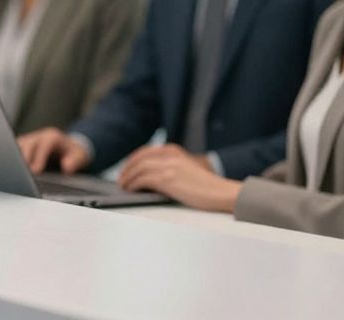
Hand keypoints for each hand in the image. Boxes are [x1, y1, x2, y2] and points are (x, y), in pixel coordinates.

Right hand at [17, 127, 89, 173]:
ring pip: (18, 146)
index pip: (43, 145)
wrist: (70, 147)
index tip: (36, 171)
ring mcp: (30, 140)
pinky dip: (13, 159)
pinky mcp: (23, 146)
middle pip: (27, 144)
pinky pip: (15, 150)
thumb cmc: (74, 153)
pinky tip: (14, 170)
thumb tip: (66, 167)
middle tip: (22, 174)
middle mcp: (39, 136)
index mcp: (52, 137)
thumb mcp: (80, 156)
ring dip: (16, 158)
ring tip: (16, 174)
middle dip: (23, 158)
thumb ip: (75, 161)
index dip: (39, 158)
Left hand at [117, 144, 238, 211]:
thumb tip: (147, 175)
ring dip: (127, 178)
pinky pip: (143, 180)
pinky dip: (133, 184)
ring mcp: (168, 166)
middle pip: (139, 159)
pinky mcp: (167, 179)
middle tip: (121, 179)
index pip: (145, 152)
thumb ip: (168, 167)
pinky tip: (131, 190)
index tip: (125, 168)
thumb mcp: (184, 169)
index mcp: (173, 151)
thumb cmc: (205, 186)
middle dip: (127, 169)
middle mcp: (169, 155)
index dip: (132, 160)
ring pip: (138, 169)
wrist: (222, 192)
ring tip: (123, 186)